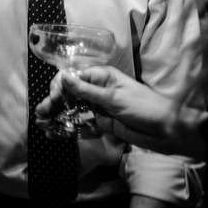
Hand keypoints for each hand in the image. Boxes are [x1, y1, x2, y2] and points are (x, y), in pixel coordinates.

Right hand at [36, 67, 178, 152]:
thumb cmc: (144, 107)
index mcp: (102, 76)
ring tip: (42, 120)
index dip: (60, 85)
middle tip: (41, 112)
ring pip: (72, 106)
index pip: (73, 76)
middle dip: (54, 100)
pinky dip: (67, 123)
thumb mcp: (114, 97)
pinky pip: (81, 120)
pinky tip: (54, 129)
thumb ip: (87, 89)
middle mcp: (97, 88)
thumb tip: (64, 76)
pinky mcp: (100, 121)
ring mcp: (98, 105)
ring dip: (57, 112)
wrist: (166, 131)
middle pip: (69, 91)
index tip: (53, 98)